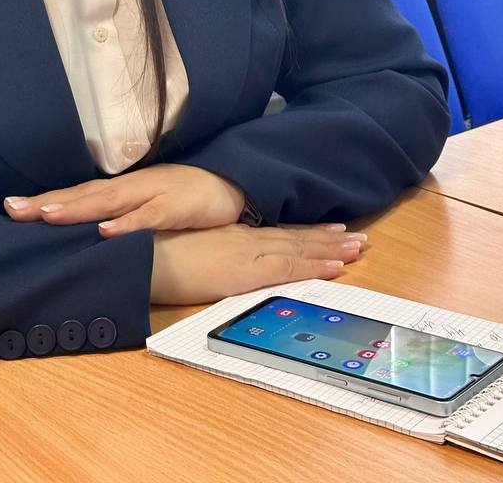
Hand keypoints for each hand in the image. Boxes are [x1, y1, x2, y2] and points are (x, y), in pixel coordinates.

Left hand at [4, 164, 245, 235]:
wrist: (231, 181)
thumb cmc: (186, 196)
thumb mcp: (147, 205)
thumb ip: (119, 215)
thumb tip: (86, 232)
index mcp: (122, 189)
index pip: (76, 194)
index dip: (44, 200)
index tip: (9, 207)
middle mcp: (130, 187)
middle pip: (82, 194)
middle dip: (46, 203)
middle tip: (11, 209)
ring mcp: (152, 194)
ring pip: (108, 201)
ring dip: (77, 208)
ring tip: (46, 216)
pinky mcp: (176, 206)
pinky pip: (148, 217)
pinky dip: (127, 224)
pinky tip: (106, 232)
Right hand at [150, 224, 367, 304]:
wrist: (143, 255)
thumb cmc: (157, 254)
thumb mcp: (192, 251)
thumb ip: (213, 254)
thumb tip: (224, 261)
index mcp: (233, 237)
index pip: (278, 234)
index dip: (306, 233)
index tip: (332, 231)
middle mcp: (245, 241)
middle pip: (294, 238)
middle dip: (328, 240)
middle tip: (359, 239)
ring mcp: (247, 254)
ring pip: (298, 249)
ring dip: (330, 249)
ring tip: (358, 247)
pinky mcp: (246, 271)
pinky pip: (287, 267)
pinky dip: (313, 265)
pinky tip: (334, 266)